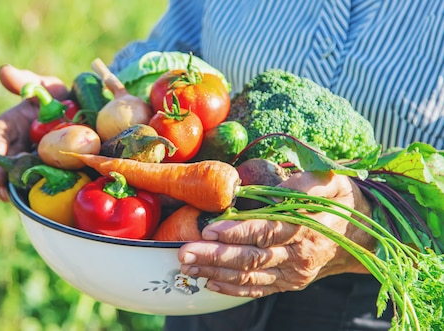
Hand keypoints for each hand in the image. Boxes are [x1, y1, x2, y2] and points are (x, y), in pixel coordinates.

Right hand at [0, 65, 67, 201]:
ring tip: (13, 199)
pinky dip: (41, 193)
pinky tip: (42, 201)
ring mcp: (34, 163)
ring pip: (19, 178)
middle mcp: (18, 147)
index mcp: (12, 126)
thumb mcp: (45, 87)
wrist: (87, 114)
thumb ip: (27, 82)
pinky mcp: (51, 175)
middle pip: (3, 163)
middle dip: (1, 176)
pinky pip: (43, 186)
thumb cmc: (60, 99)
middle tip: (1, 188)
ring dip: (15, 189)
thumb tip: (4, 70)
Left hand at [177, 171, 375, 297]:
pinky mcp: (289, 284)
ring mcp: (294, 274)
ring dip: (215, 273)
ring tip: (186, 265)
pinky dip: (231, 288)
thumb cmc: (340, 201)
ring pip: (250, 277)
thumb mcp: (331, 182)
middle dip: (215, 257)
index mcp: (308, 228)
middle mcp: (300, 256)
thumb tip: (278, 187)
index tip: (210, 230)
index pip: (267, 232)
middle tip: (184, 251)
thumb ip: (305, 183)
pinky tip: (208, 282)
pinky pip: (257, 289)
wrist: (361, 235)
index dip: (238, 232)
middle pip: (252, 259)